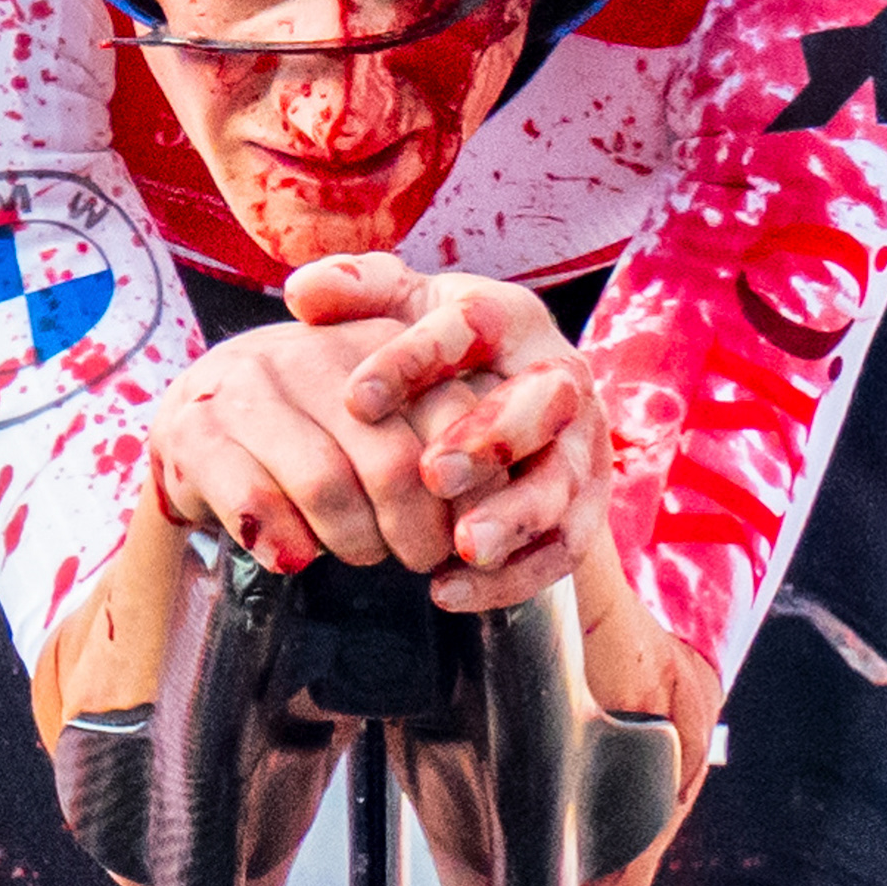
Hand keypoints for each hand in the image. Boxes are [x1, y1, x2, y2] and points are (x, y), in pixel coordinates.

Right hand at [143, 313, 494, 577]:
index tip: (470, 532)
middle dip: (417, 531)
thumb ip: (442, 441)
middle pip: (392, 463)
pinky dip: (285, 542)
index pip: (451, 418)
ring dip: (353, 541)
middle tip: (419, 558)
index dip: (470, 491)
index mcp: (378, 340)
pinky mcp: (195, 433)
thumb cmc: (315, 432)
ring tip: (362, 554)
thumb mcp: (383, 418)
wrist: (199, 426)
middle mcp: (312, 352)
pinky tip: (295, 560)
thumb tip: (496, 511)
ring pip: (325, 485)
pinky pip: (254, 501)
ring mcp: (247, 389)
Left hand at [288, 255, 610, 612]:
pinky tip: (451, 593)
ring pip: (563, 482)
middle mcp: (558, 376)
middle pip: (545, 401)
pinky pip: (563, 547)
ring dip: (516, 517)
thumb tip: (302, 292)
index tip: (356, 400)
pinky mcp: (584, 506)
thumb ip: (356, 292)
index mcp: (509, 318)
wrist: (498, 406)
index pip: (471, 326)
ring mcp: (580, 444)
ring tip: (463, 548)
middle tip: (432, 475)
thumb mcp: (399, 310)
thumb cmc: (433, 352)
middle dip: (493, 438)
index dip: (415, 360)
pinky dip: (513, 576)